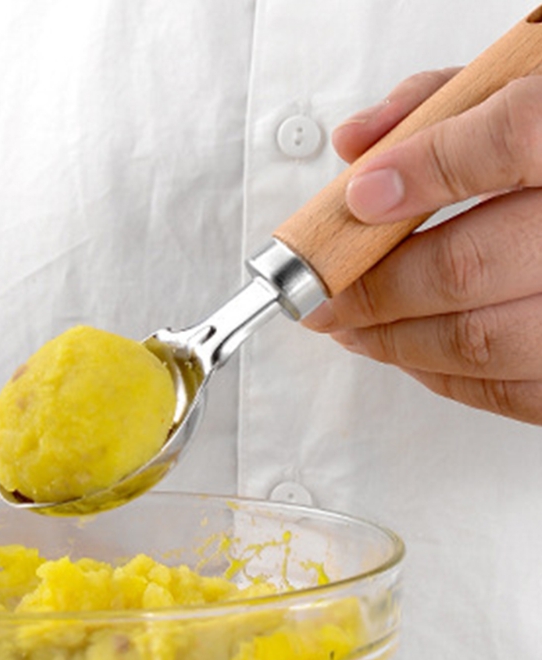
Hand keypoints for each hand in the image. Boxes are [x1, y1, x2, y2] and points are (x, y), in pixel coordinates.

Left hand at [304, 69, 541, 424]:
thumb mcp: (512, 95)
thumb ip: (440, 107)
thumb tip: (356, 144)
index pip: (513, 138)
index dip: (421, 170)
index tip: (359, 194)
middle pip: (467, 265)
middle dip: (372, 287)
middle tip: (320, 295)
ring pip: (477, 340)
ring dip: (390, 339)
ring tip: (347, 327)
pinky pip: (506, 390)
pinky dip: (438, 373)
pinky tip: (403, 348)